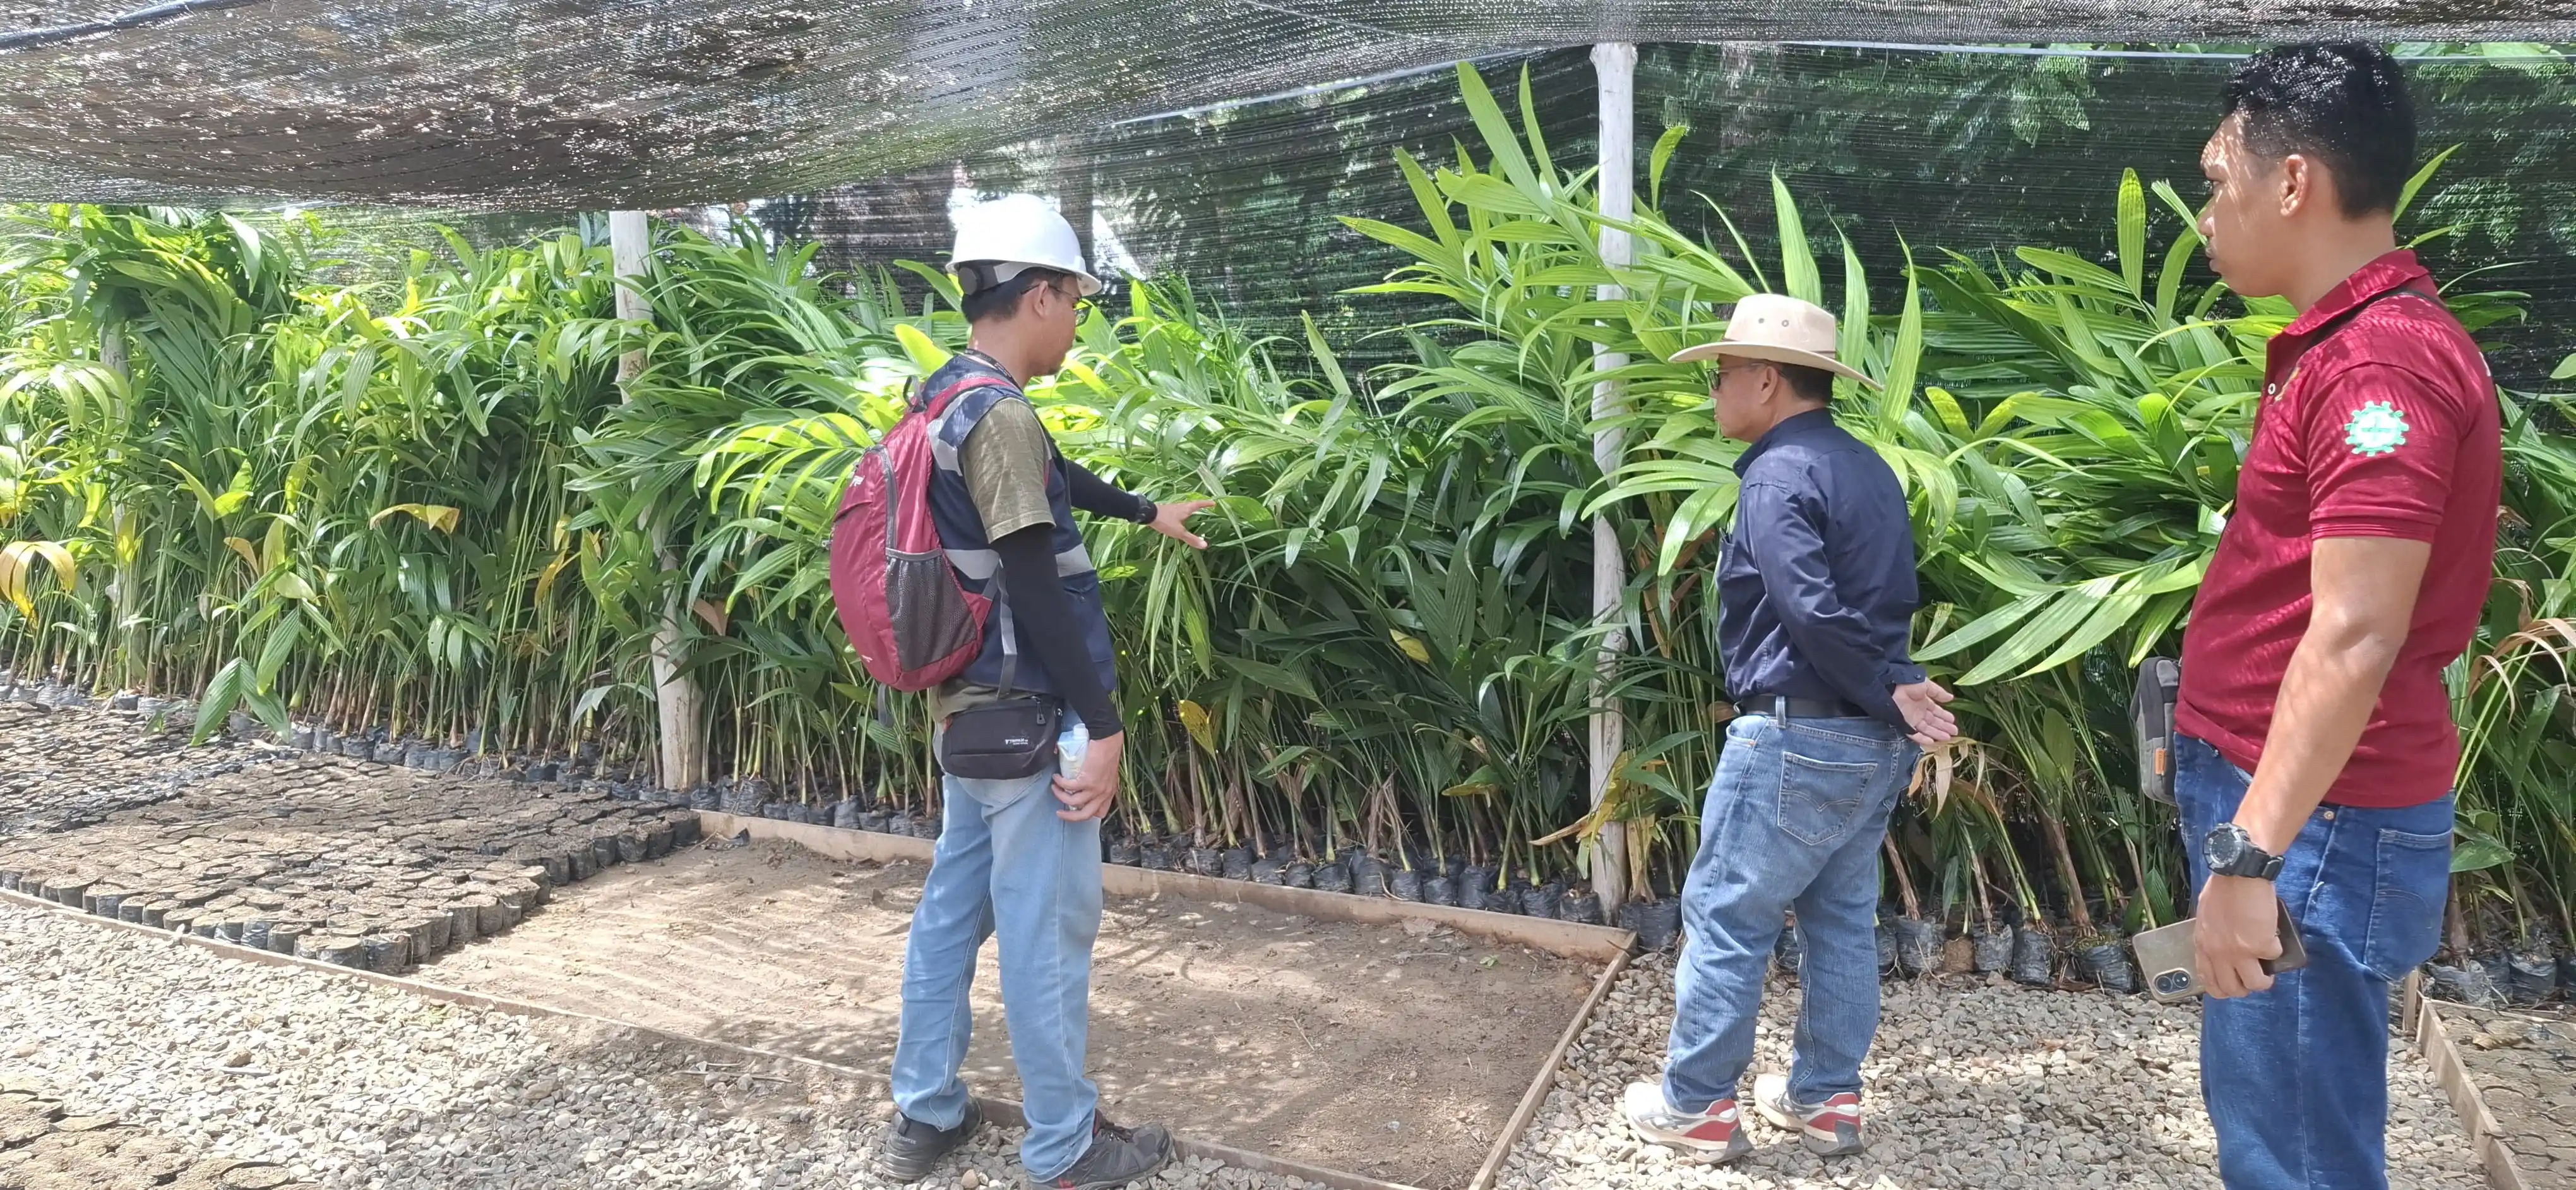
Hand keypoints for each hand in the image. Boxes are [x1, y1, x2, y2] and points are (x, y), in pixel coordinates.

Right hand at [1052, 730, 1123, 821]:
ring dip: (1060, 796)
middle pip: (1085, 815)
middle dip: (1069, 817)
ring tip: (1055, 788)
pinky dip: (1060, 783)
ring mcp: (1096, 788)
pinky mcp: (1087, 780)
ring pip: (1073, 803)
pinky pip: (1068, 787)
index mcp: (1109, 792)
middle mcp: (1104, 793)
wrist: (1108, 739)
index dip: (1087, 813)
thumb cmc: (1108, 751)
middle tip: (1060, 813)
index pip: (1100, 812)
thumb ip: (1100, 780)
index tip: (1077, 809)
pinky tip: (1057, 777)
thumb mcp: (1108, 772)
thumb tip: (1083, 783)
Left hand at [1147, 500, 1214, 549]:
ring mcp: (1173, 508)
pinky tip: (1180, 518)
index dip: (1206, 504)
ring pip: (1185, 507)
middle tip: (1206, 507)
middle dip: (1199, 506)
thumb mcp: (1179, 532)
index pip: (1199, 504)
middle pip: (1192, 505)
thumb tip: (1205, 545)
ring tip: (1195, 513)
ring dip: (1191, 509)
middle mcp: (1180, 506)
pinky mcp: (1167, 511)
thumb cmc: (1165, 521)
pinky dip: (1183, 513)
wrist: (1148, 515)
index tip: (1214, 503)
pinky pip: (1178, 511)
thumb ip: (1191, 538)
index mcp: (1186, 509)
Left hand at [1892, 679, 1958, 746]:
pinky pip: (1914, 734)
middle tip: (1955, 732)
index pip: (1936, 711)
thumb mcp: (1927, 685)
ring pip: (1926, 729)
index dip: (1944, 716)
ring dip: (1937, 734)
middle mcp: (1919, 711)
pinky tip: (1932, 742)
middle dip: (1944, 727)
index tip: (1953, 720)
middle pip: (1933, 721)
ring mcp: (1912, 718)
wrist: (1892, 687)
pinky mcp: (1904, 724)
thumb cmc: (1909, 683)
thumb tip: (1951, 698)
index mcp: (1924, 701)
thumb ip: (1938, 692)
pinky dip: (1922, 739)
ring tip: (1948, 738)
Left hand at [2194, 873, 2284, 998]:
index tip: (2232, 984)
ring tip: (2268, 970)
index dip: (2223, 988)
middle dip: (2245, 988)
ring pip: (2256, 984)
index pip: (2209, 980)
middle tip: (2253, 979)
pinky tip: (2274, 937)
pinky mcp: (2262, 946)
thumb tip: (2222, 945)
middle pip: (2232, 989)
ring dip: (2264, 980)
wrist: (2239, 875)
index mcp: (2203, 945)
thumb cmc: (2223, 888)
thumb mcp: (2207, 916)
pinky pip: (2274, 957)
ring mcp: (2240, 953)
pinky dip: (2277, 949)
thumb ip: (2212, 935)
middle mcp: (2219, 954)